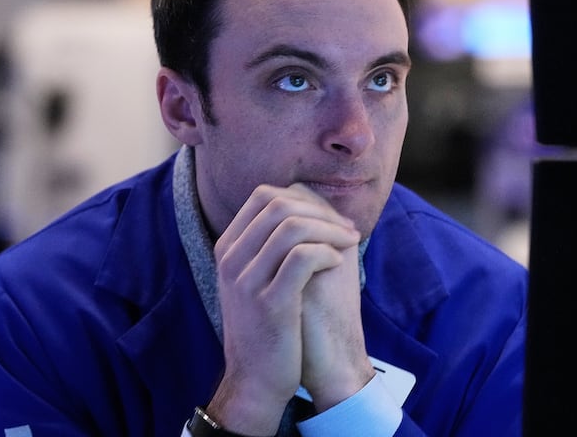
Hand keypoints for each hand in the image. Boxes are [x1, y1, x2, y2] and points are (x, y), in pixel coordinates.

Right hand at [207, 184, 359, 434]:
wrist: (255, 379)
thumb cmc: (267, 326)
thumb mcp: (256, 279)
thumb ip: (269, 245)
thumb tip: (306, 207)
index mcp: (228, 249)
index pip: (263, 196)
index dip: (304, 198)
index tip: (331, 218)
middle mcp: (231, 260)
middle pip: (278, 205)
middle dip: (321, 211)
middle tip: (347, 229)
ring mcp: (246, 281)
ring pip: (292, 227)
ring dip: (329, 230)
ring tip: (349, 244)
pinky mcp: (269, 304)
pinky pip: (302, 258)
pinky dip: (326, 253)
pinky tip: (338, 263)